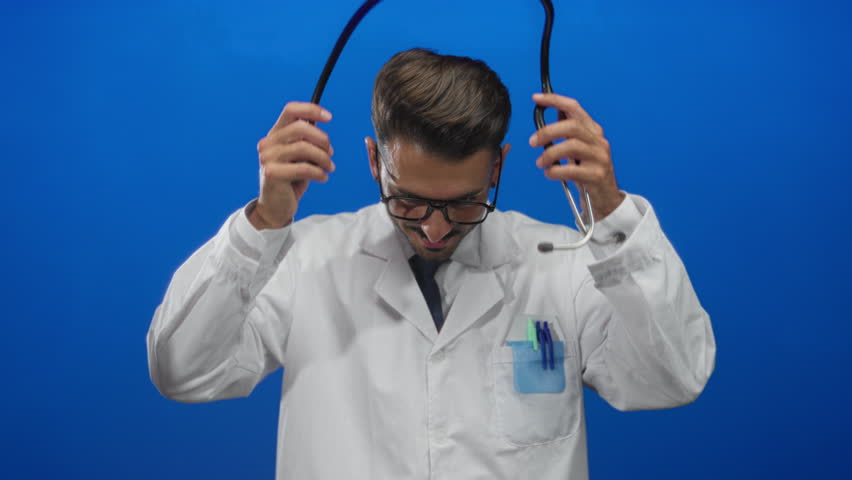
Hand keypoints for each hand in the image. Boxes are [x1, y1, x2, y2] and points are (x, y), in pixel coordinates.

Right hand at [251, 102, 335, 229]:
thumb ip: (307, 141)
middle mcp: (268, 143)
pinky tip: (323, 178)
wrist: (276, 207)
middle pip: (301, 127)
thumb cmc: (291, 180)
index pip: (290, 110)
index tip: (329, 117)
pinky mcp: (272, 173)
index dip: (311, 110)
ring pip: (304, 147)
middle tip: (331, 153)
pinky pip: (304, 167)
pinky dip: (319, 173)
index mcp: (275, 134)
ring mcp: (268, 158)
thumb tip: (321, 126)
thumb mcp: (301, 157)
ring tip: (329, 168)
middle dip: (322, 139)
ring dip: (323, 158)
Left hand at [528, 93, 624, 220]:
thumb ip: (568, 131)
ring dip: (549, 154)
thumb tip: (554, 110)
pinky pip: (571, 170)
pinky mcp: (596, 176)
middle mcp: (598, 141)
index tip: (537, 98)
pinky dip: (555, 171)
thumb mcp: (579, 148)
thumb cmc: (587, 171)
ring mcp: (599, 158)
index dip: (555, 100)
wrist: (605, 198)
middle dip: (548, 131)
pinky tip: (550, 174)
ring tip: (540, 163)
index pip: (574, 108)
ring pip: (572, 146)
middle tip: (532, 142)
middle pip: (572, 126)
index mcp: (593, 131)